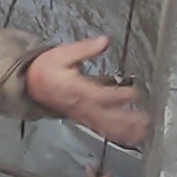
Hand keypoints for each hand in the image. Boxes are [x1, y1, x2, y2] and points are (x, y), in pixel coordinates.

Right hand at [25, 36, 149, 145]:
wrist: (29, 86)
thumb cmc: (46, 68)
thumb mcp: (62, 53)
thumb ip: (85, 49)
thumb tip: (104, 41)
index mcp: (76, 90)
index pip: (101, 96)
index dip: (118, 96)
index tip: (135, 93)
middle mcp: (81, 107)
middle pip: (107, 118)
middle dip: (127, 121)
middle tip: (146, 120)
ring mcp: (83, 116)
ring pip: (105, 128)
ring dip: (126, 131)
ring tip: (144, 131)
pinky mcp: (84, 120)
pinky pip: (102, 130)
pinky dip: (118, 134)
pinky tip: (133, 135)